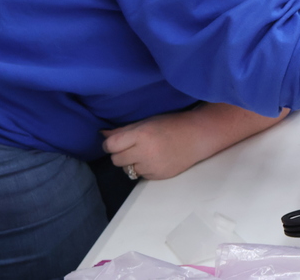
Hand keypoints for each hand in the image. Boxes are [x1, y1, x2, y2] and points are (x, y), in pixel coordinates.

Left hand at [102, 111, 217, 180]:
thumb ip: (124, 130)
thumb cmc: (172, 125)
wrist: (198, 136)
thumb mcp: (147, 122)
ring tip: (145, 153)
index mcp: (141, 135)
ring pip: (127, 170)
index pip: (111, 145)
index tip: (117, 141)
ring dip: (131, 162)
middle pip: (116, 160)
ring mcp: (152, 167)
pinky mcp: (158, 176)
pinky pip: (140, 175)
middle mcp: (145, 153)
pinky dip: (143, 168)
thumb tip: (102, 134)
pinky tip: (155, 159)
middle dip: (120, 154)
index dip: (111, 143)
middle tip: (132, 146)